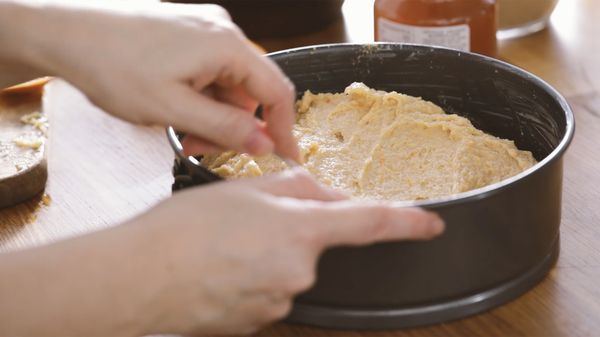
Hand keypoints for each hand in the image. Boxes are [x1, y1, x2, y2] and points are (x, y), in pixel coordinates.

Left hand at [22, 1, 298, 159]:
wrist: (63, 31)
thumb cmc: (112, 66)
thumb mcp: (172, 109)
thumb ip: (224, 129)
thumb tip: (266, 144)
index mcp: (226, 45)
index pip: (276, 91)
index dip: (284, 129)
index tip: (285, 158)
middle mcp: (221, 31)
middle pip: (248, 91)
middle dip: (232, 126)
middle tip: (199, 150)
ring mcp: (202, 29)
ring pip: (226, 85)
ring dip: (211, 115)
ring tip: (178, 132)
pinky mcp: (184, 33)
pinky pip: (207, 72)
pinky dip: (198, 98)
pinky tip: (173, 109)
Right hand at [129, 169, 444, 334]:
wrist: (138, 281)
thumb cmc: (184, 231)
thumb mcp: (242, 190)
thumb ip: (294, 187)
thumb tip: (322, 194)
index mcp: (301, 232)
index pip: (370, 223)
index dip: (407, 222)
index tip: (432, 223)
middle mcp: (299, 274)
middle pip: (313, 244)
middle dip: (292, 229)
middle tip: (246, 220)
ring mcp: (280, 303)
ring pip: (287, 268)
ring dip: (267, 253)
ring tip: (223, 245)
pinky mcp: (260, 323)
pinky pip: (267, 290)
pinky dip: (251, 276)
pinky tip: (220, 267)